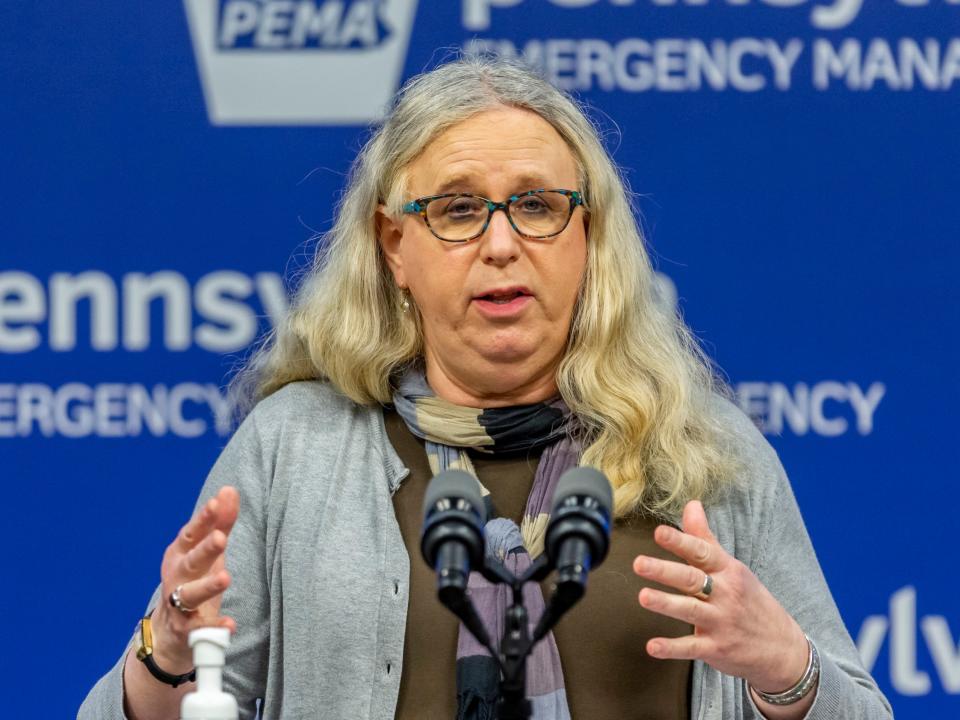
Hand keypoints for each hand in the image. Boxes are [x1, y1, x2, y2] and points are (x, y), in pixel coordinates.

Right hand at [150, 486, 239, 672]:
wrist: (169, 631)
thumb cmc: (192, 580)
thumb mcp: (206, 551)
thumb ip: (220, 523)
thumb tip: (229, 490)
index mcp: (180, 555)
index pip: (192, 534)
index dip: (203, 520)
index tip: (216, 504)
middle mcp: (176, 578)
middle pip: (191, 562)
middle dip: (205, 549)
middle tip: (221, 538)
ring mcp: (179, 605)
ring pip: (191, 595)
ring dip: (207, 586)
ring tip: (225, 577)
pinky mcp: (187, 630)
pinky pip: (201, 629)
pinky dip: (215, 627)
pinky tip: (230, 624)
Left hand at [632, 500, 808, 693]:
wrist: (784, 648)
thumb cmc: (751, 601)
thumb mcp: (732, 567)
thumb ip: (705, 538)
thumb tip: (691, 504)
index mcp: (728, 571)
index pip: (702, 552)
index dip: (680, 541)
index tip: (659, 532)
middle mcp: (725, 594)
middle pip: (692, 579)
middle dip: (665, 571)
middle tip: (639, 563)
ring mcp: (721, 622)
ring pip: (690, 610)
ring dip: (666, 604)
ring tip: (643, 596)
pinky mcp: (717, 648)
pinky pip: (691, 647)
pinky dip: (672, 648)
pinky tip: (652, 647)